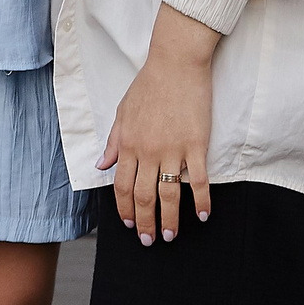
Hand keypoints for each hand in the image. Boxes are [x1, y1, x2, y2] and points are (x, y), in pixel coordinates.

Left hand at [98, 4, 219, 243]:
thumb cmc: (148, 85)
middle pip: (144, 196)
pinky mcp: (196, 144)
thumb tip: (101, 165)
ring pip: (169, 194)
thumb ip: (114, 142)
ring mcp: (173, 149)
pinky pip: (199, 180)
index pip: (123, 185)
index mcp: (128, 143)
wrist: (175, 64)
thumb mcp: (123, 112)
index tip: (128, 223)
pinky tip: (202, 215)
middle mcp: (148, 150)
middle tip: (148, 240)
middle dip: (144, 222)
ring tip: (171, 235)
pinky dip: (201, 200)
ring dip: (169, 219)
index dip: (125, 207)